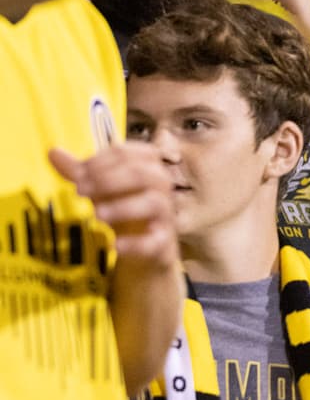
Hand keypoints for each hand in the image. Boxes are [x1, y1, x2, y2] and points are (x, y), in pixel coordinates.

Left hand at [49, 144, 177, 274]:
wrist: (144, 247)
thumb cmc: (121, 209)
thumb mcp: (101, 189)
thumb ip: (80, 173)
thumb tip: (52, 152)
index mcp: (148, 166)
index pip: (128, 153)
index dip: (101, 160)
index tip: (78, 173)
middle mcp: (161, 186)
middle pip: (143, 173)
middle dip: (108, 180)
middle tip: (80, 191)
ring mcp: (165, 214)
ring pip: (153, 203)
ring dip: (123, 207)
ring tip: (96, 214)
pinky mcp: (162, 241)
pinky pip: (153, 241)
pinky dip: (134, 243)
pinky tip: (113, 244)